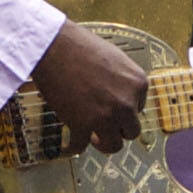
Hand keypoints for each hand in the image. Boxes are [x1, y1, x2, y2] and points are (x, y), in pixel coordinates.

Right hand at [31, 20, 148, 150]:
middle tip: (106, 125)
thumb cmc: (79, 45)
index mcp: (138, 83)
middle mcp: (126, 103)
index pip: (139, 107)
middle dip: (118, 128)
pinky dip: (75, 147)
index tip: (112, 108)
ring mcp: (105, 117)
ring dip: (104, 143)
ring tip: (94, 138)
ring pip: (114, 145)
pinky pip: (81, 145)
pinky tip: (71, 145)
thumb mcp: (114, 58)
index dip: (124, 109)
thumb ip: (121, 79)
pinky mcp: (82, 126)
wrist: (54, 47)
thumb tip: (117, 92)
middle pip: (131, 130)